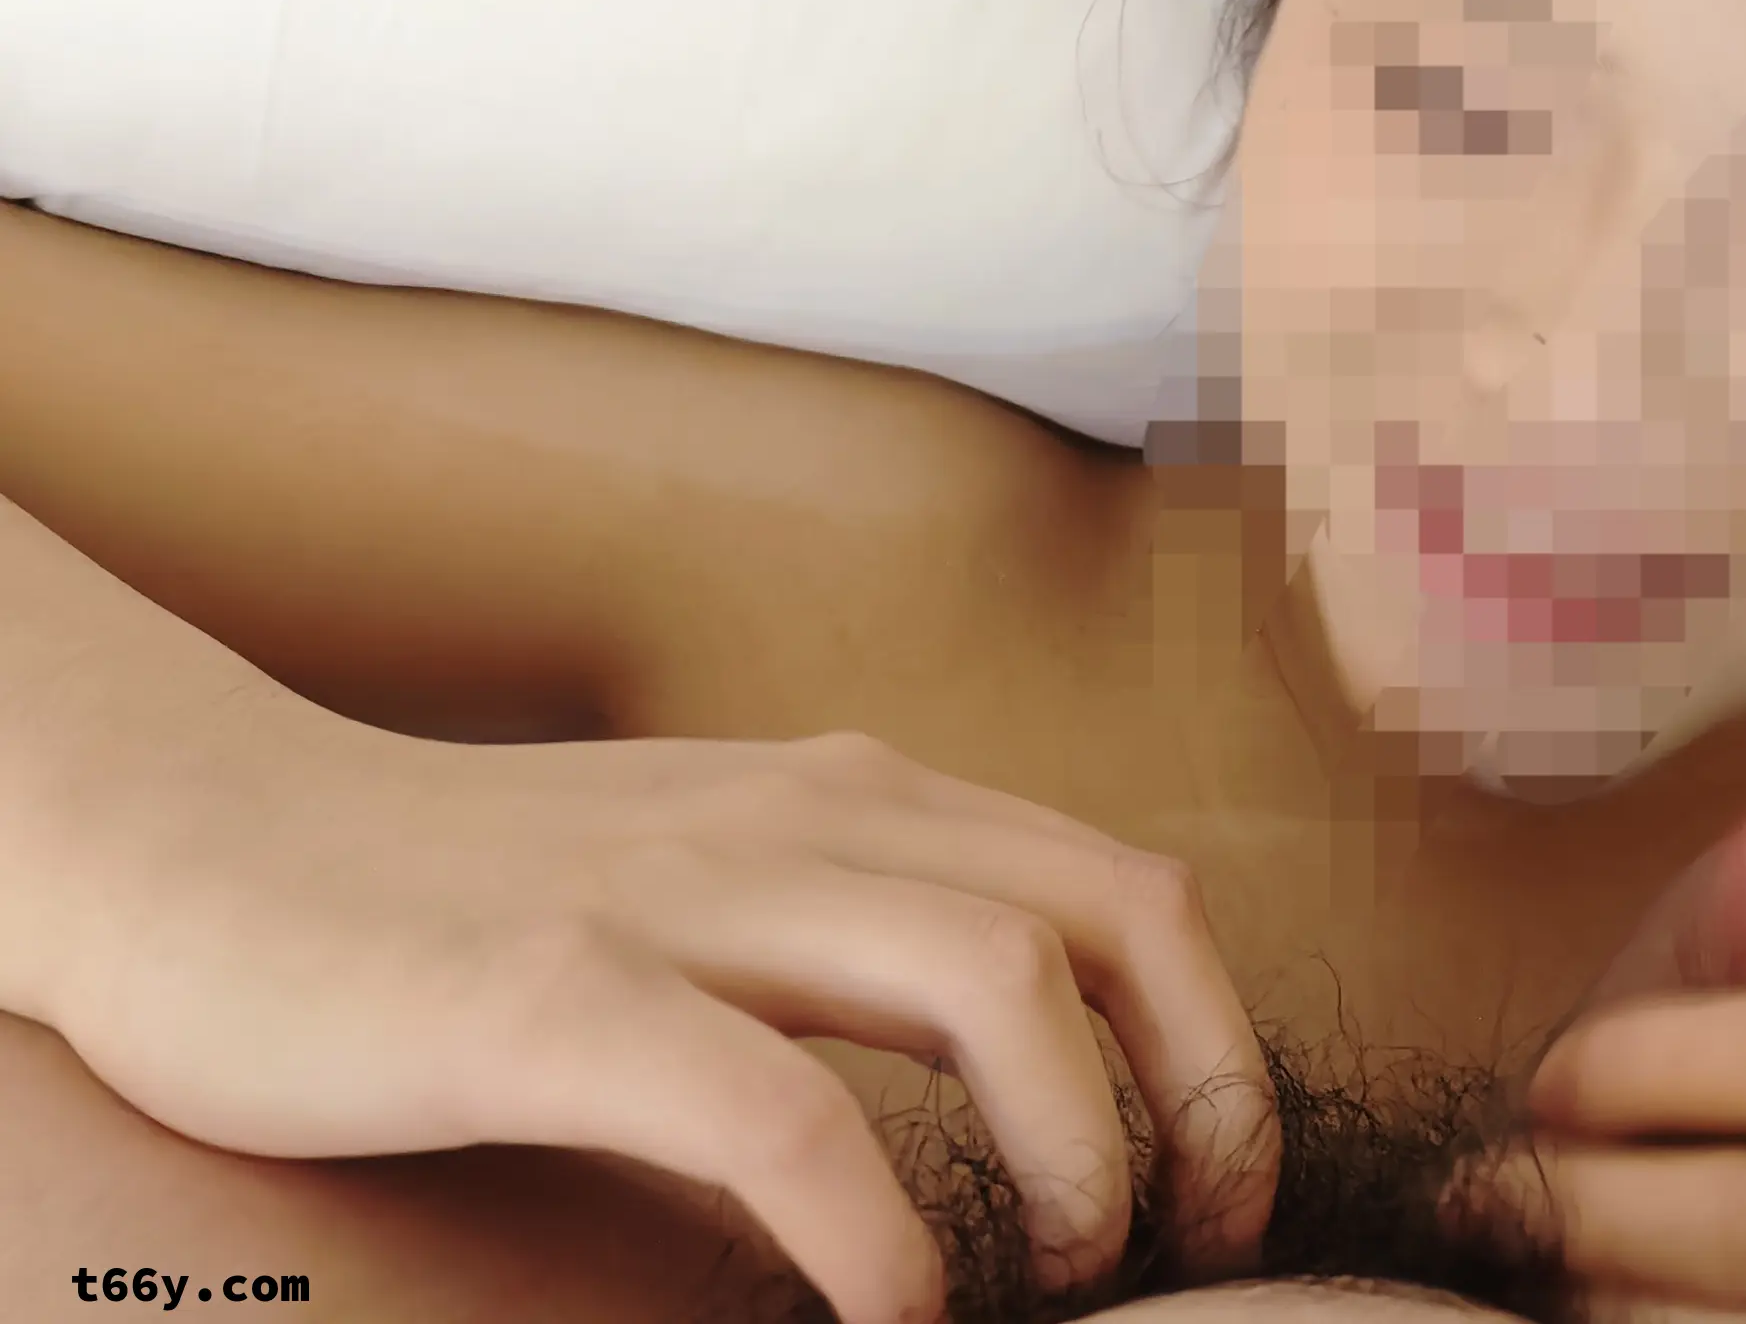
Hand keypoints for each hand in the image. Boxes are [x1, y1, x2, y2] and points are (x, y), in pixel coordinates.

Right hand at [28, 655, 1273, 1323]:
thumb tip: (1025, 1072)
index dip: (1217, 1046)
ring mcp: (676, 895)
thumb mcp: (708, 883)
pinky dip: (871, 1232)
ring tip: (1042, 1286)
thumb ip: (847, 935)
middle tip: (1169, 1257)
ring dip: (1070, 1153)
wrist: (208, 845)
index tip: (1215, 1194)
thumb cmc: (463, 901)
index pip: (1123, 887)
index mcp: (850, 795)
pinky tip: (881, 1320)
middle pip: (1106, 920)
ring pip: (988, 980)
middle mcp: (796, 815)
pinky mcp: (548, 995)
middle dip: (1194, 1102)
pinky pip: (775, 1110)